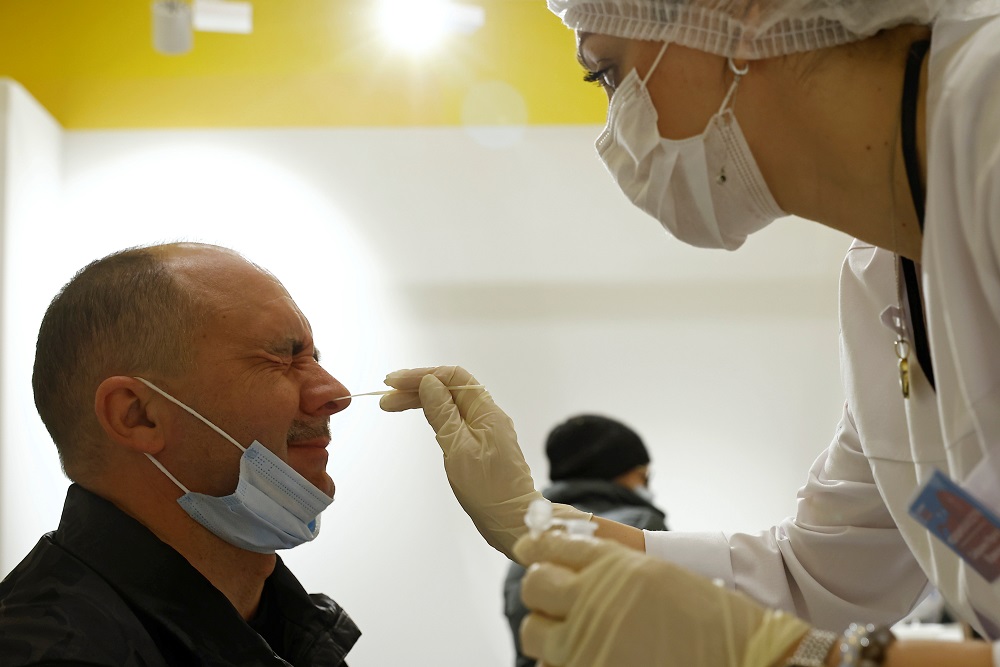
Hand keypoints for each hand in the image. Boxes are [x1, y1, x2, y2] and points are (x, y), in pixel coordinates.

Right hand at [381, 366, 588, 557]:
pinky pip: (454, 421)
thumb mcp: (458, 449)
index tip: (394, 382)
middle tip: (385, 398)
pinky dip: (434, 417)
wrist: (512, 521)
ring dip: (421, 402)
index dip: (422, 375)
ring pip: (449, 405)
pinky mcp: (480, 446)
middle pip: (449, 390)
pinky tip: (420, 417)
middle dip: (416, 389)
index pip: (453, 378)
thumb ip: (442, 414)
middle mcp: (488, 417)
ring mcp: (485, 431)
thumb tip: (429, 383)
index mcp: (487, 412)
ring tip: (391, 406)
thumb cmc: (489, 490)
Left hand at [514, 531, 809, 666]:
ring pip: (533, 629)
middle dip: (538, 586)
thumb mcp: (659, 575)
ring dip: (543, 626)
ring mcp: (587, 642)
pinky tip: (579, 654)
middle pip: (535, 584)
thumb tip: (568, 557)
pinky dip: (558, 658)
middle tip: (549, 592)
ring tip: (564, 629)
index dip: (538, 546)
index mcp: (614, 565)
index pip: (554, 545)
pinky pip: (552, 664)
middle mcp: (593, 599)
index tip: (530, 548)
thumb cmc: (709, 616)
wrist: (744, 656)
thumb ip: (612, 564)